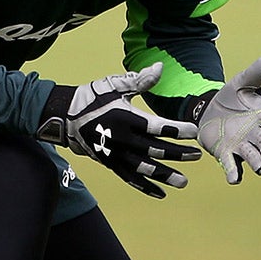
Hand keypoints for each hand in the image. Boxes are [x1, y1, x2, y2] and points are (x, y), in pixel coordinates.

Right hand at [37, 62, 199, 198]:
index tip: (194, 132)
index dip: (177, 130)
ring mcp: (115, 154)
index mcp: (126, 117)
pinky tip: (161, 193)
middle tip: (196, 156)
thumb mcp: (115, 84)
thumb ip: (140, 80)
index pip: (157, 127)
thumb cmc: (93, 97)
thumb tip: (161, 67)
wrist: (63, 116)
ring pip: (144, 168)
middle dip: (178, 153)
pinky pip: (130, 178)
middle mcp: (122, 139)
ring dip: (165, 175)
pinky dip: (145, 186)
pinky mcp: (110, 163)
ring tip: (183, 182)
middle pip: (155, 149)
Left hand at [194, 53, 260, 184]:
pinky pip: (234, 168)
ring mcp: (244, 147)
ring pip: (255, 159)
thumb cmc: (233, 97)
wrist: (212, 110)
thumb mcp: (242, 82)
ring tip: (259, 167)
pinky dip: (235, 174)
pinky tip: (233, 179)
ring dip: (258, 163)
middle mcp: (258, 135)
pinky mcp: (228, 155)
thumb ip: (256, 73)